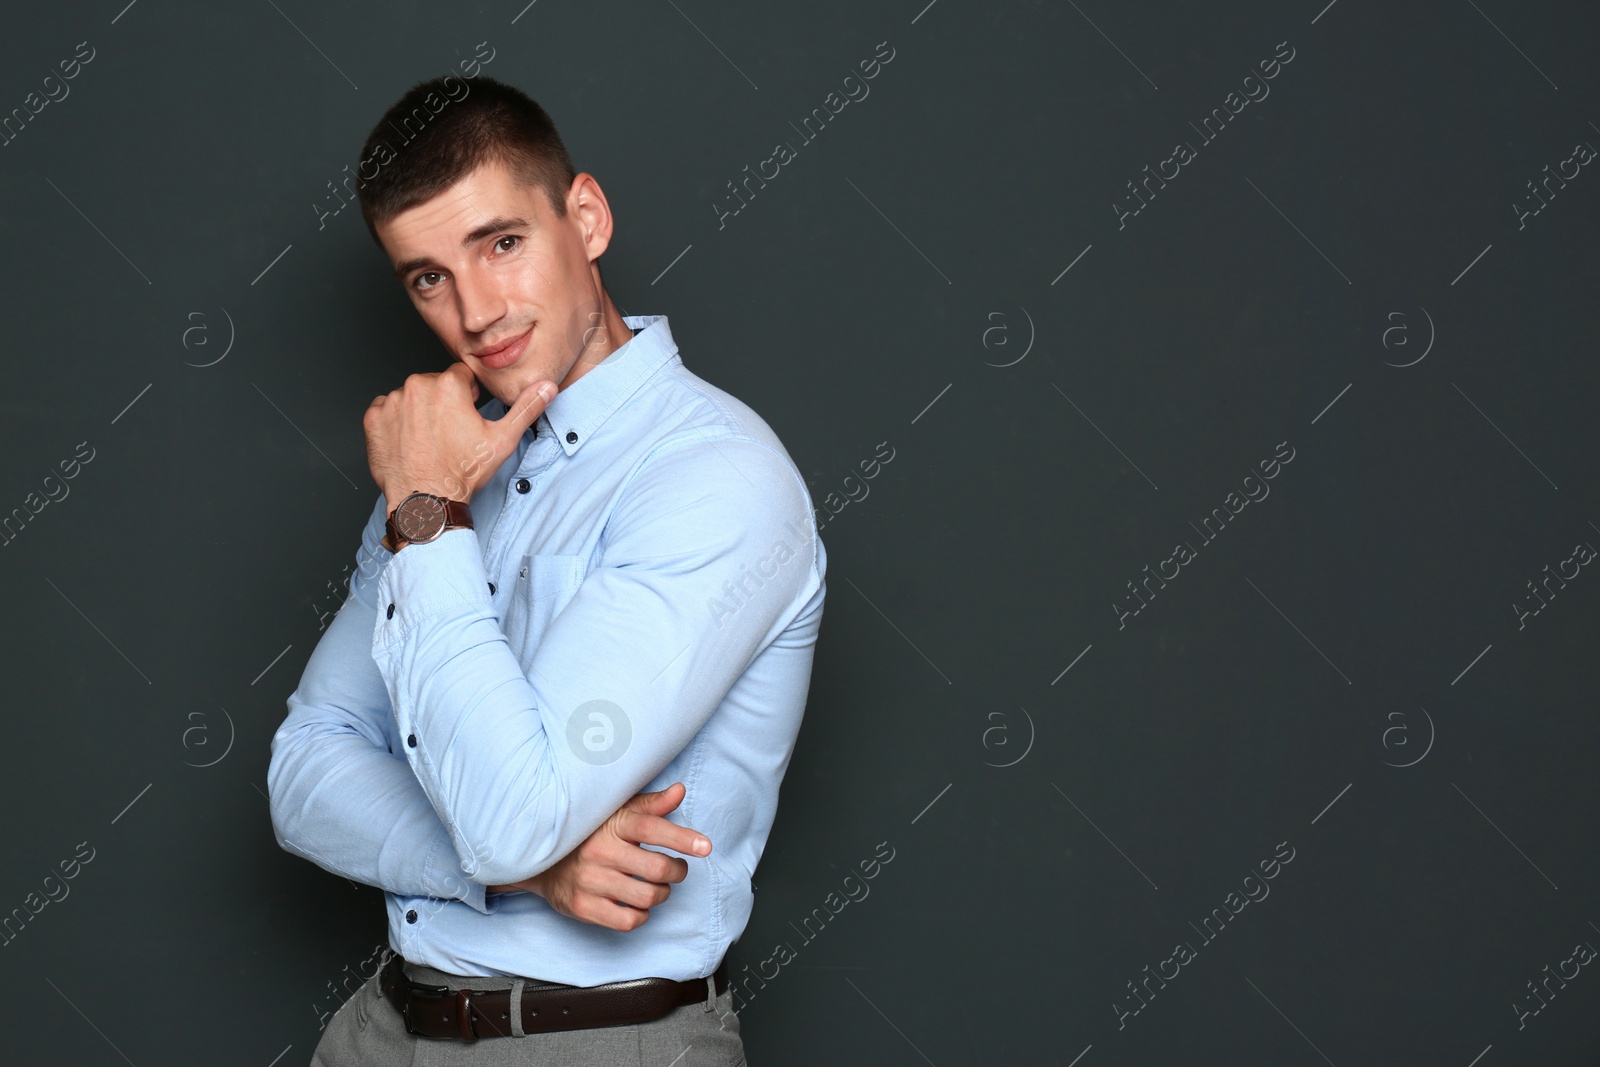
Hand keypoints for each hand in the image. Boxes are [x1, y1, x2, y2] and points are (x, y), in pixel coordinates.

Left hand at [363, 363, 555, 509]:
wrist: (426, 501)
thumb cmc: (462, 472)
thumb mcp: (502, 440)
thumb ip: (526, 408)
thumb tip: (547, 387)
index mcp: (448, 385)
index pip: (461, 376)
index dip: (467, 397)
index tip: (466, 418)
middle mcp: (416, 386)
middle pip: (434, 385)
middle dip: (442, 402)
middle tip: (449, 433)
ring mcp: (392, 402)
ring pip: (410, 397)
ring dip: (419, 411)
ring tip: (429, 440)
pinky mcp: (373, 419)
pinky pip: (386, 410)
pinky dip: (396, 422)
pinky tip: (410, 441)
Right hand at [487, 782, 712, 931]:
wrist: (541, 858)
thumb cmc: (591, 832)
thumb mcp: (618, 813)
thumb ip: (651, 805)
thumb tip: (680, 791)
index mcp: (612, 824)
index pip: (652, 828)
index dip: (682, 838)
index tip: (705, 847)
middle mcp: (600, 851)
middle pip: (657, 868)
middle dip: (677, 871)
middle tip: (677, 869)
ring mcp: (589, 880)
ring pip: (647, 897)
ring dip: (662, 894)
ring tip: (658, 887)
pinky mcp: (582, 906)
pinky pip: (628, 920)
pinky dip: (642, 915)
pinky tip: (638, 904)